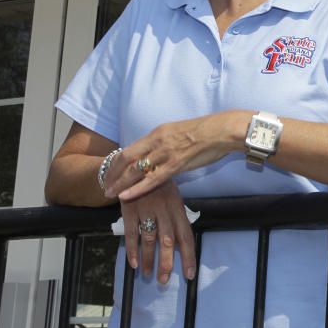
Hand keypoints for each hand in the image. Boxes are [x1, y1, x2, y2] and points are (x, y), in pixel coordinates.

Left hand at [105, 111, 247, 200]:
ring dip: (119, 183)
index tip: (109, 172)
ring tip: (109, 194)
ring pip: (135, 170)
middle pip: (126, 158)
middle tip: (103, 185)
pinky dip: (135, 189)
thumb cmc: (208, 132)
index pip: (130, 148)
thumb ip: (167, 142)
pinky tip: (124, 196)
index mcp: (158, 132)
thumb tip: (161, 150)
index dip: (116, 162)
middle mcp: (157, 141)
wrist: (223, 130)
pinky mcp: (176, 164)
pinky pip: (151, 180)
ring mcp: (165, 153)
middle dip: (111, 173)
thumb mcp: (181, 132)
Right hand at [120, 180, 195, 284]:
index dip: (188, 255)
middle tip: (164, 280)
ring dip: (148, 259)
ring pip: (149, 239)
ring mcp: (147, 209)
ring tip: (148, 273)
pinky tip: (133, 262)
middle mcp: (164, 209)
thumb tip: (182, 245)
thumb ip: (176, 220)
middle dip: (166, 262)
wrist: (137, 166)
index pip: (186, 235)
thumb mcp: (173, 199)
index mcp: (177, 207)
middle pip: (168, 240)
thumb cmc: (159, 187)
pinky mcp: (130, 209)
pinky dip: (132, 249)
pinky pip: (132, 232)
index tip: (189, 274)